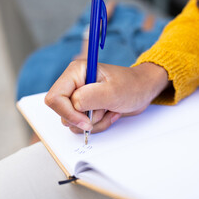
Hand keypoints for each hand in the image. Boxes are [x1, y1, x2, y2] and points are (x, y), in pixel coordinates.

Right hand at [45, 61, 168, 133]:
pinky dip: (99, 124)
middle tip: (104, 109)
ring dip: (94, 122)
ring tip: (110, 109)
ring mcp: (80, 98)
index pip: (55, 98)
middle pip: (63, 113)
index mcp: (76, 72)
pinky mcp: (86, 109)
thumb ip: (89, 97)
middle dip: (85, 118)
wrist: (143, 90)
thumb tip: (73, 105)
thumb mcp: (112, 91)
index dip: (68, 113)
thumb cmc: (132, 86)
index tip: (85, 121)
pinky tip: (110, 113)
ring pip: (73, 122)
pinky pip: (83, 126)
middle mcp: (74, 84)